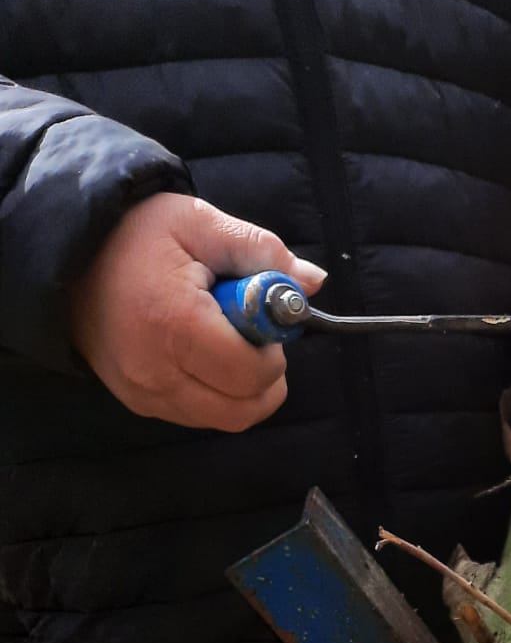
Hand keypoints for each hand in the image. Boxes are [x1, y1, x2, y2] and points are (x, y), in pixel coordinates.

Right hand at [69, 194, 324, 431]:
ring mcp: (144, 394)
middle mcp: (155, 372)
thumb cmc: (135, 233)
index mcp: (174, 325)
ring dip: (243, 389)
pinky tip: (202, 354)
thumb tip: (313, 282)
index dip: (273, 350)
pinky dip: (217, 393)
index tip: (261, 318)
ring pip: (226, 418)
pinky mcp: (138, 403)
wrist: (65, 254)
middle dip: (264, 376)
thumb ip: (261, 250)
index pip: (252, 373)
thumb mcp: (200, 223)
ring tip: (224, 340)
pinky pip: (199, 415)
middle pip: (243, 409)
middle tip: (250, 335)